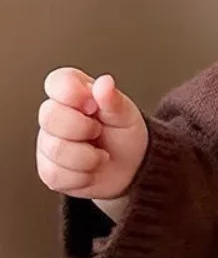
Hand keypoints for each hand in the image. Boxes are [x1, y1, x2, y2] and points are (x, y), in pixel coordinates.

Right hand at [36, 69, 148, 200]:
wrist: (129, 167)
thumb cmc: (125, 134)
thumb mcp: (126, 114)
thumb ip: (113, 99)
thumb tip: (104, 82)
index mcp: (75, 93)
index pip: (57, 82)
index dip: (71, 93)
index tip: (92, 105)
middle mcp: (56, 115)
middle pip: (49, 116)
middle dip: (83, 128)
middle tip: (99, 130)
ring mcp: (48, 143)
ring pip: (54, 149)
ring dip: (88, 156)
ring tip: (100, 153)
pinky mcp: (47, 170)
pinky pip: (56, 173)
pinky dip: (83, 175)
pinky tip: (91, 168)